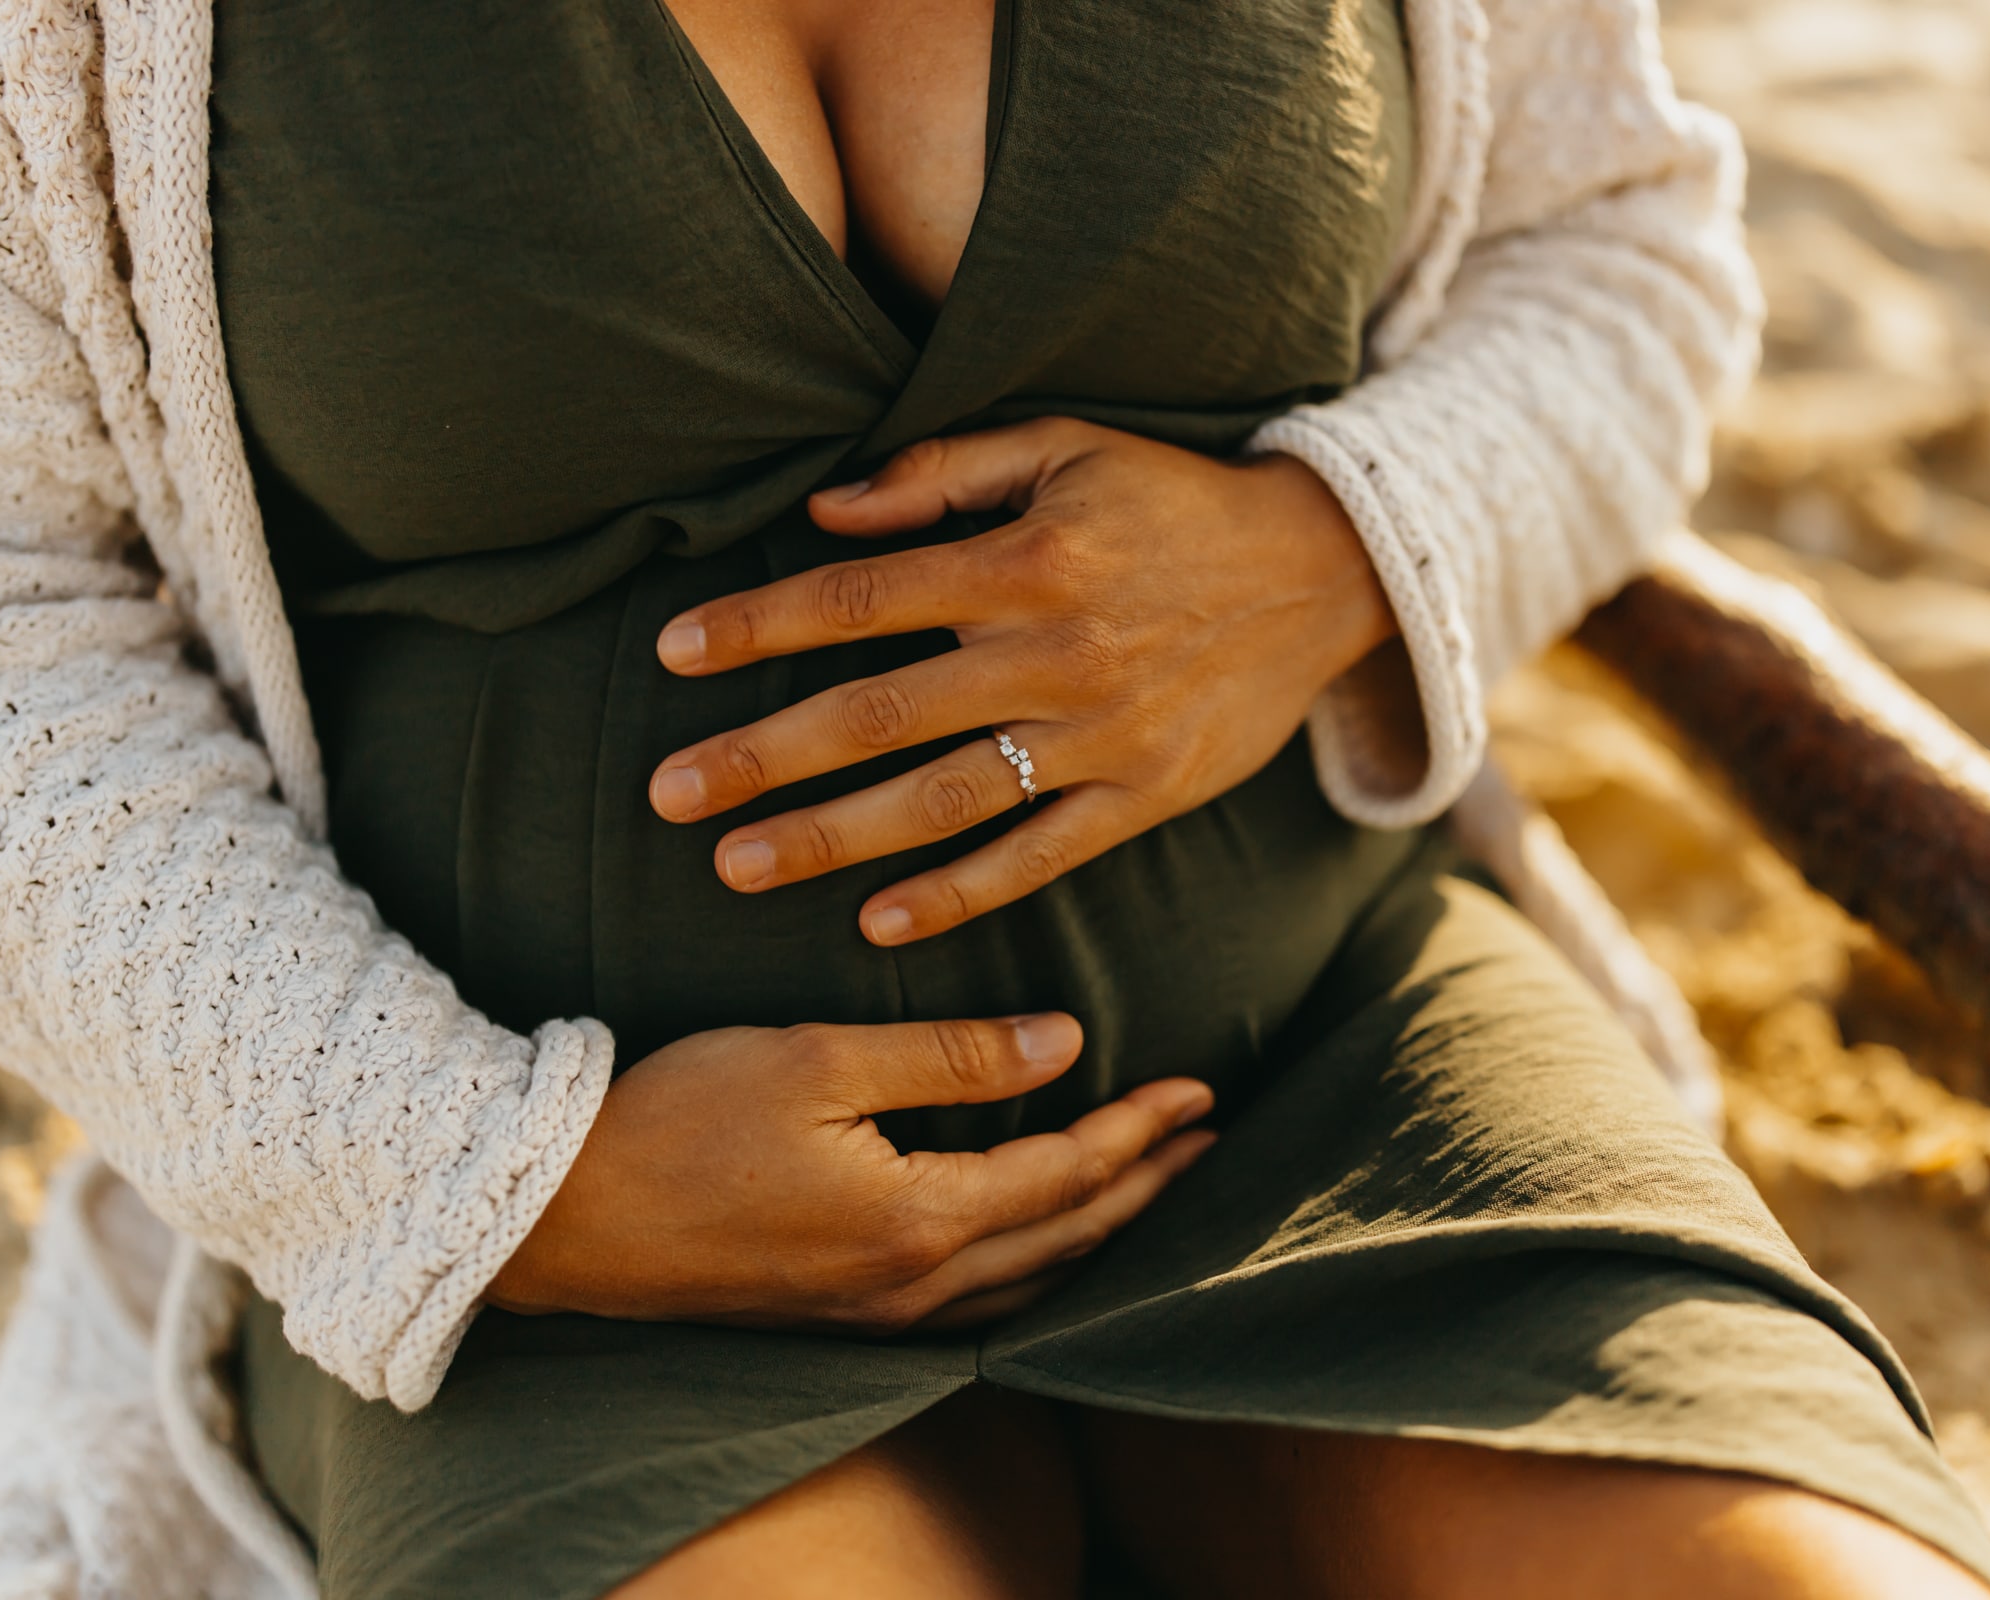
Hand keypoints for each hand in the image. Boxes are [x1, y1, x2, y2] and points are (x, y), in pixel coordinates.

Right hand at [485, 1013, 1213, 1331]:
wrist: (557, 1212)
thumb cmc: (677, 1117)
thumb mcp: (818, 1060)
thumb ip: (951, 1058)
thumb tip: (1064, 1044)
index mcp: (916, 1221)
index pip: (1065, 1176)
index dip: (1139, 1131)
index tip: (1199, 1090)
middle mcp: (909, 1287)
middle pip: (1066, 1241)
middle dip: (1144, 1185)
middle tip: (1206, 1137)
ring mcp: (873, 1315)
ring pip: (1027, 1284)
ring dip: (1099, 1232)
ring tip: (1148, 1184)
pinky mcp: (838, 1317)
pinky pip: (976, 1305)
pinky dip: (1034, 1268)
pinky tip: (1039, 1244)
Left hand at [646, 418, 1397, 944]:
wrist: (1322, 570)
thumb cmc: (1169, 499)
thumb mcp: (1062, 447)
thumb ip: (938, 475)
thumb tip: (820, 513)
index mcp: (1024, 559)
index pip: (860, 598)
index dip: (758, 625)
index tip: (672, 653)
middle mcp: (1053, 654)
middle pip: (878, 714)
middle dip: (762, 757)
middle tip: (667, 794)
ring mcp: (1100, 737)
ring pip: (943, 801)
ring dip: (832, 839)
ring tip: (738, 869)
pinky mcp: (1143, 798)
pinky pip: (1036, 858)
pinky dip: (958, 893)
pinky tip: (877, 922)